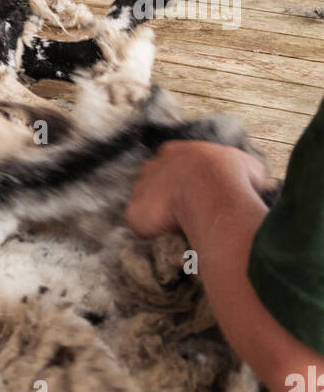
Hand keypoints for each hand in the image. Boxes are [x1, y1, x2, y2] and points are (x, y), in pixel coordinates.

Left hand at [126, 140, 269, 239]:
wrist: (212, 191)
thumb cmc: (232, 177)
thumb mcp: (247, 166)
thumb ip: (243, 171)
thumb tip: (254, 181)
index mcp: (176, 151)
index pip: (173, 161)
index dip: (184, 178)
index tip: (196, 192)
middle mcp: (154, 166)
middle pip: (155, 180)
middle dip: (168, 195)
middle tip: (187, 212)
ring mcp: (142, 189)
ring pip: (147, 202)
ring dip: (159, 214)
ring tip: (180, 229)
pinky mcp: (137, 213)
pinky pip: (142, 224)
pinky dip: (153, 233)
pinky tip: (169, 240)